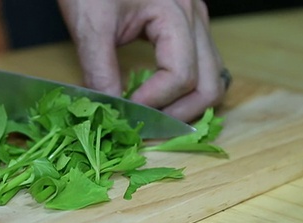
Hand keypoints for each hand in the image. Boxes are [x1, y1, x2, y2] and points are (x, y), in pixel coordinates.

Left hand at [57, 0, 229, 121]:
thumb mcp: (91, 25)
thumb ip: (100, 71)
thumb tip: (111, 113)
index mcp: (176, 13)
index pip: (181, 76)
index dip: (155, 102)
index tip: (126, 112)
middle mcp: (195, 18)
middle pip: (210, 84)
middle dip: (180, 114)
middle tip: (147, 128)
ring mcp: (196, 23)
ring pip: (212, 79)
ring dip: (187, 105)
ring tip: (155, 118)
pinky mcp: (187, 28)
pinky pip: (201, 68)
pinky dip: (185, 90)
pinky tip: (158, 96)